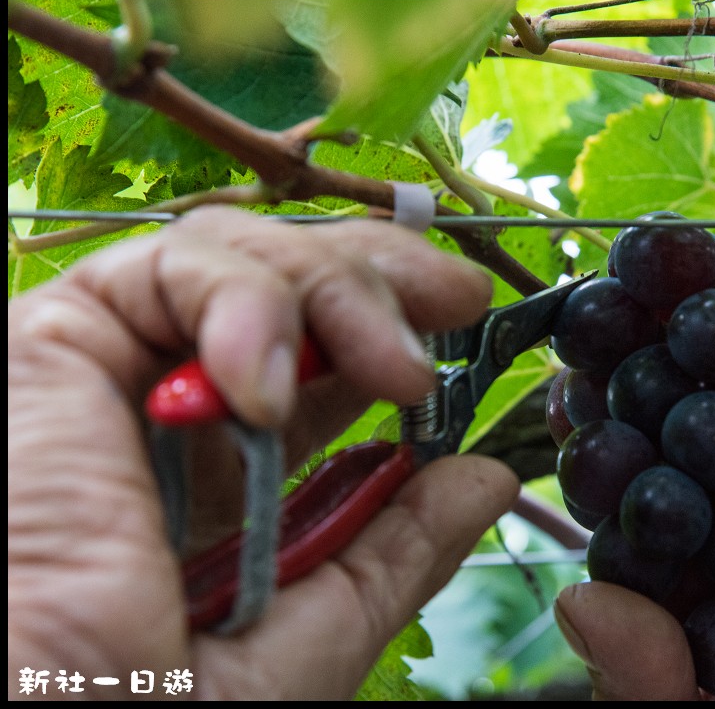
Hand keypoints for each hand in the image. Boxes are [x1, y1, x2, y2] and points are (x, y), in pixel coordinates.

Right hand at [8, 207, 519, 698]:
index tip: (466, 322)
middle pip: (287, 283)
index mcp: (231, 474)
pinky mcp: (57, 344)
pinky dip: (246, 303)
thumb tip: (481, 481)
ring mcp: (123, 372)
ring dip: (337, 291)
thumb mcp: (312, 632)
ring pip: (239, 258)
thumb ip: (395, 548)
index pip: (322, 359)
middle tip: (453, 302)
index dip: (395, 323)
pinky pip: (168, 269)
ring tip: (392, 367)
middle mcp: (179, 410)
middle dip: (380, 279)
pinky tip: (270, 387)